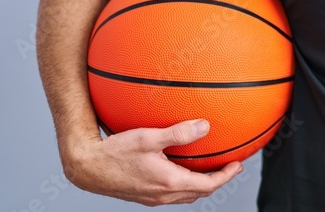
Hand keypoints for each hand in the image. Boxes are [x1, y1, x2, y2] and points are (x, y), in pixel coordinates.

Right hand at [63, 118, 242, 205]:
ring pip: (185, 195)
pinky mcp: (143, 195)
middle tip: (229, 167)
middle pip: (199, 193)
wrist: (86, 168)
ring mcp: (152, 197)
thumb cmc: (114, 152)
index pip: (208, 185)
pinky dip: (184, 184)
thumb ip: (178, 133)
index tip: (238, 165)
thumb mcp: (148, 138)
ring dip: (201, 184)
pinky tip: (179, 169)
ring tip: (209, 169)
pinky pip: (171, 193)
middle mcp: (162, 195)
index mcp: (168, 183)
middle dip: (217, 181)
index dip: (226, 176)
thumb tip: (205, 126)